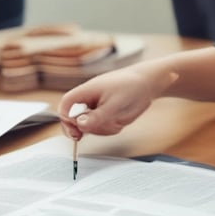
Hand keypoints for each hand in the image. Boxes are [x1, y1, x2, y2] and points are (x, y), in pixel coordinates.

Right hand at [57, 64, 178, 138]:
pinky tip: (120, 120)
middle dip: (88, 127)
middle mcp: (89, 99)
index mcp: (86, 91)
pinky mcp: (105, 113)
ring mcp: (97, 106)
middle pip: (76, 119)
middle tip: (100, 129)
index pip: (66, 104)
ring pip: (91, 125)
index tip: (75, 132)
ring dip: (102, 128)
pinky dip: (109, 128)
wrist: (148, 83)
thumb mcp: (115, 104)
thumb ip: (97, 117)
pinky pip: (102, 126)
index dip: (66, 118)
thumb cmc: (132, 86)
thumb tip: (79, 125)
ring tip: (117, 119)